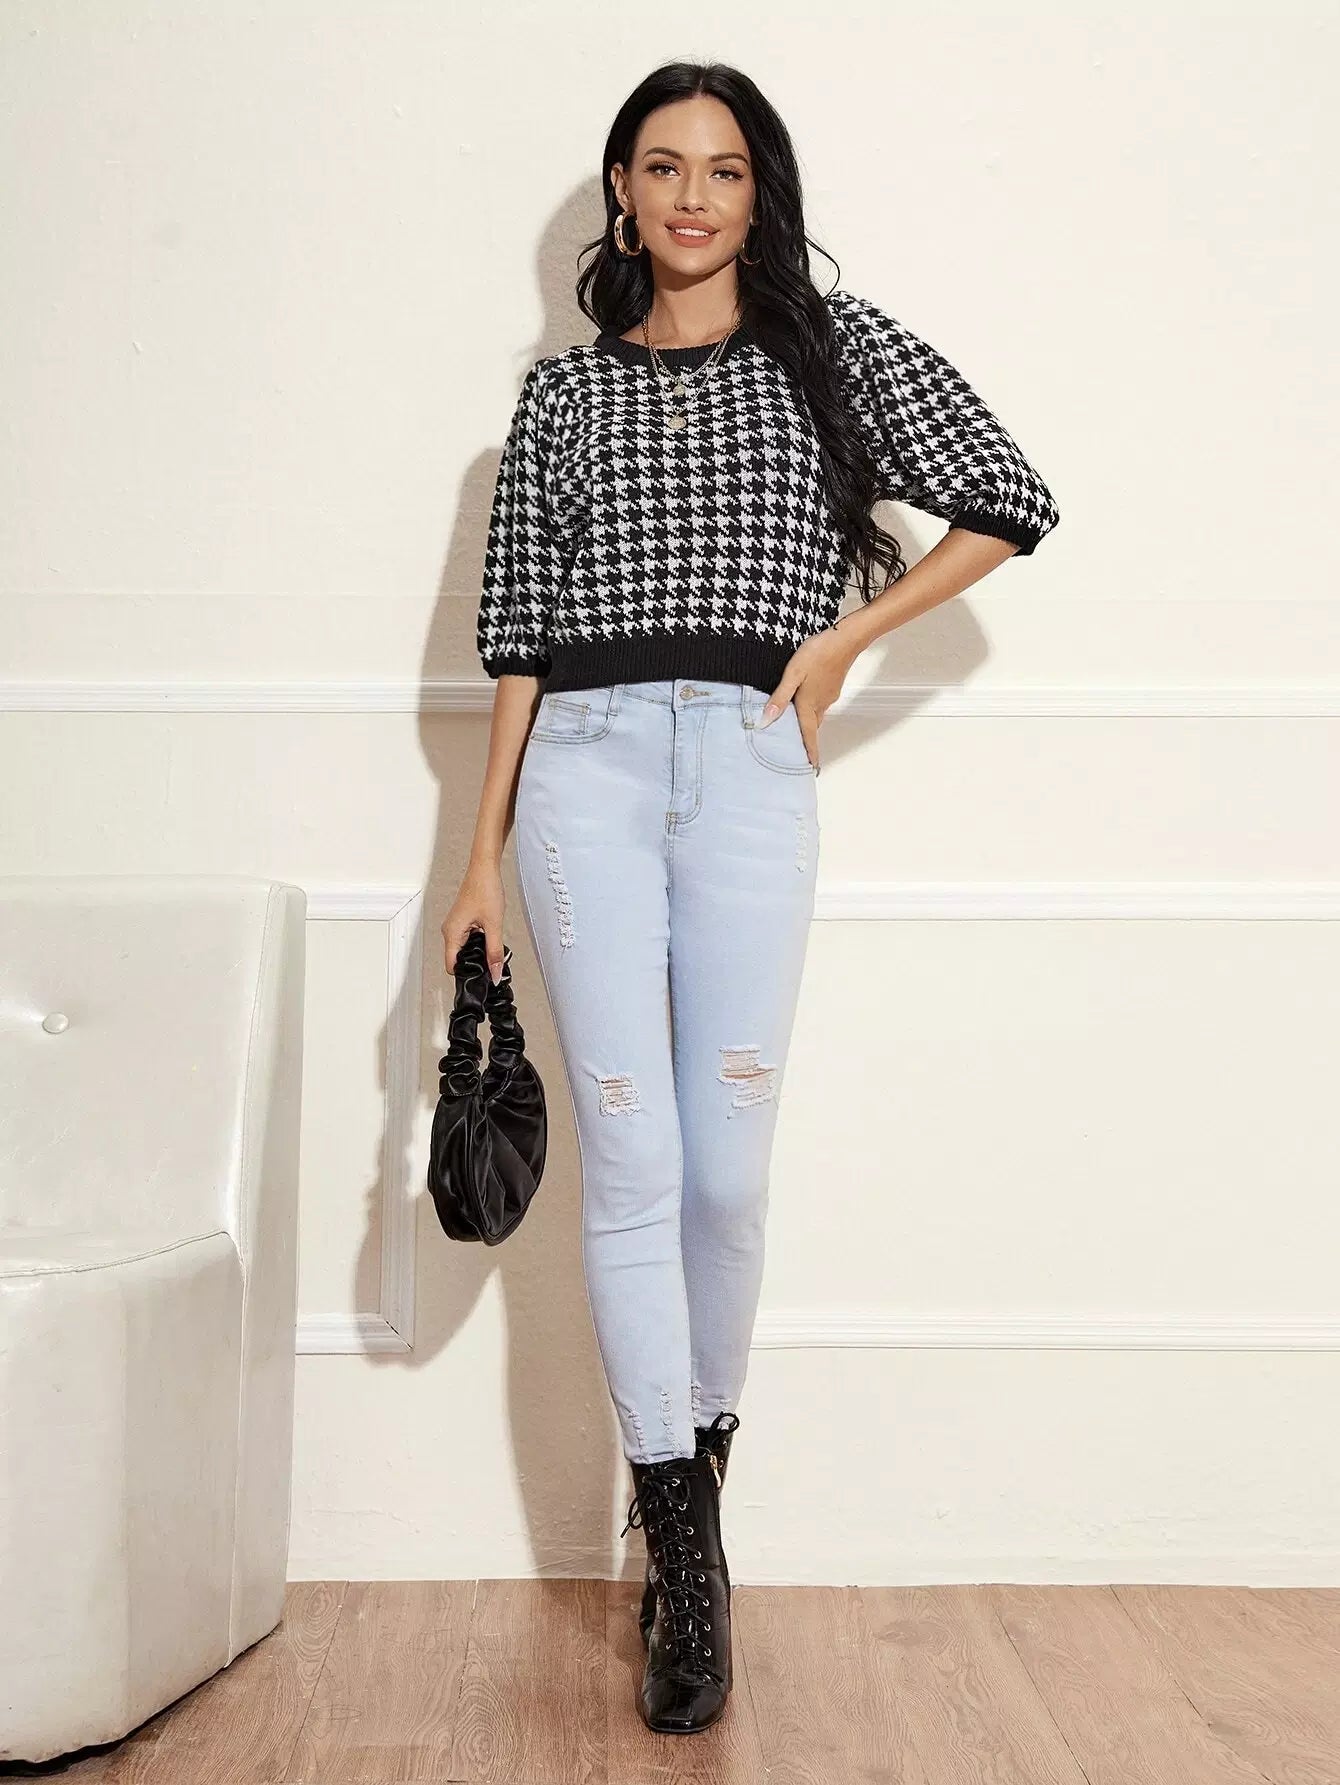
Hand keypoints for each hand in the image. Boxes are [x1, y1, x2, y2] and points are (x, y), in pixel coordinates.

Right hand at [441, 860, 505, 982]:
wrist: (485, 868)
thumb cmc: (485, 889)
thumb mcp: (494, 925)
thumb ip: (495, 952)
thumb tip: (495, 974)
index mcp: (452, 933)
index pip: (452, 966)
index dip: (467, 974)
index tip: (483, 978)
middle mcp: (449, 930)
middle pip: (458, 959)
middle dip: (475, 964)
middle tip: (494, 964)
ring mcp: (455, 926)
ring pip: (464, 949)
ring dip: (478, 953)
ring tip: (494, 950)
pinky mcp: (462, 921)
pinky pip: (467, 940)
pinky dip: (479, 943)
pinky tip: (491, 938)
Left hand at [757, 624, 858, 771]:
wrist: (846, 639)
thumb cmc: (818, 654)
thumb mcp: (793, 674)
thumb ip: (779, 698)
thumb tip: (765, 721)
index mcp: (809, 706)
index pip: (808, 737)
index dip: (809, 753)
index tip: (811, 769)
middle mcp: (821, 705)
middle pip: (811, 728)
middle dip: (805, 740)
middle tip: (796, 750)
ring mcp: (829, 696)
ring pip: (816, 716)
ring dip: (808, 725)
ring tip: (795, 727)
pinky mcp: (832, 687)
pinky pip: (820, 705)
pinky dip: (811, 710)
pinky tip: (804, 701)